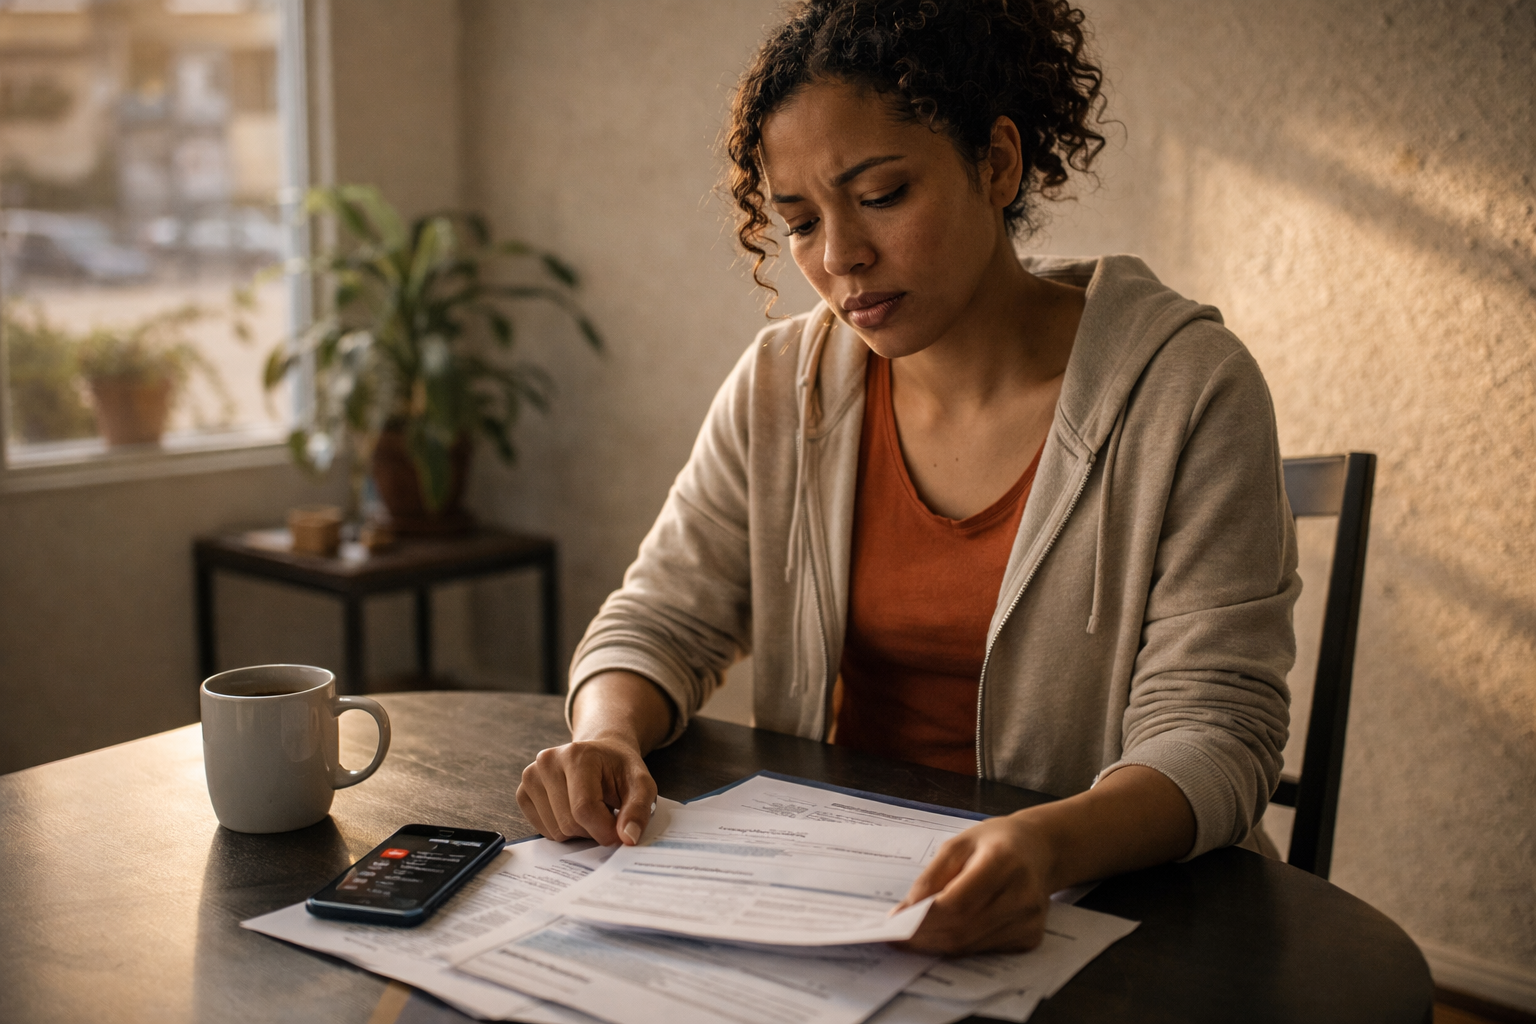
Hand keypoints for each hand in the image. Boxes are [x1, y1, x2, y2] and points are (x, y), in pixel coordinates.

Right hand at [516, 736, 657, 846]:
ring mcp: (531, 776)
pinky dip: (562, 830)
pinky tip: (572, 810)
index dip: (604, 830)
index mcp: (577, 754)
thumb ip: (638, 810)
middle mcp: (547, 761)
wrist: (600, 755)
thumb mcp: (642, 784)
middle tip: (606, 812)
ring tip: (590, 809)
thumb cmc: (619, 769)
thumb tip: (628, 838)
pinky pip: (543, 831)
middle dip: (593, 829)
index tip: (620, 833)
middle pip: (569, 823)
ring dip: (578, 831)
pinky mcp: (522, 792)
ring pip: (556, 831)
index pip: (584, 809)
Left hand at [894, 813, 1056, 954]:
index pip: (957, 903)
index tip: (894, 923)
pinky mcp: (1030, 936)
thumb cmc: (994, 842)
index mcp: (1003, 862)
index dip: (923, 918)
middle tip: (897, 936)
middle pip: (963, 929)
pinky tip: (945, 933)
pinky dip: (959, 945)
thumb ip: (931, 878)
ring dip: (938, 944)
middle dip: (924, 936)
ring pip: (971, 945)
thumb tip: (904, 912)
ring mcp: (1029, 920)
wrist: (1038, 850)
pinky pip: (984, 950)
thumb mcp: (957, 845)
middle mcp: (1022, 895)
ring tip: (916, 934)